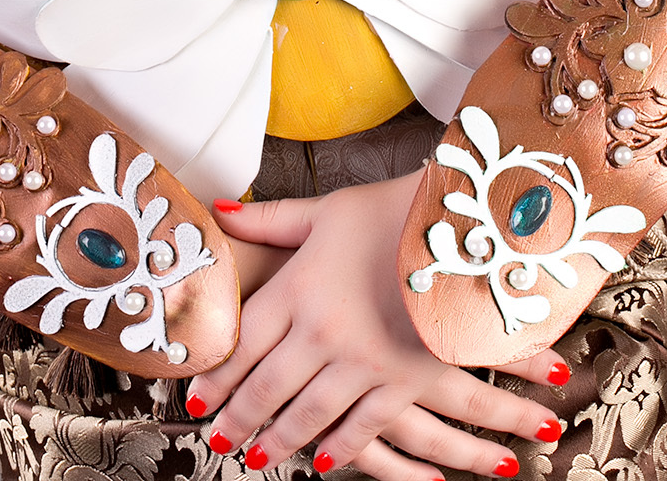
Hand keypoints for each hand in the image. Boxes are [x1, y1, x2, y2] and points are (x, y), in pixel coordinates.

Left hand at [184, 180, 566, 479]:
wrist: (467, 231)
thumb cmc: (394, 213)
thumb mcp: (327, 210)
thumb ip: (271, 219)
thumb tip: (222, 215)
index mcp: (299, 285)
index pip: (243, 341)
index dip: (217, 374)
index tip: (198, 396)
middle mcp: (323, 331)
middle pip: (268, 385)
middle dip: (239, 417)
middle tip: (217, 436)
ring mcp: (362, 361)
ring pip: (309, 414)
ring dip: (279, 439)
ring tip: (257, 455)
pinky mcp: (402, 381)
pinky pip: (363, 425)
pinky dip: (340, 447)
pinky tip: (322, 460)